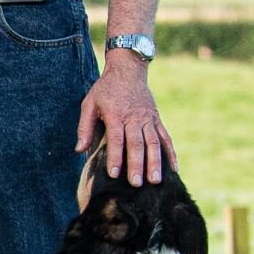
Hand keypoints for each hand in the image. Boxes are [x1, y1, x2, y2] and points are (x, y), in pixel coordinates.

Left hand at [75, 54, 176, 182]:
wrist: (127, 70)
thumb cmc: (105, 89)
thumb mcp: (89, 104)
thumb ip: (85, 127)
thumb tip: (79, 150)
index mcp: (116, 115)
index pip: (116, 139)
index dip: (115, 157)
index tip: (114, 174)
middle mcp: (134, 118)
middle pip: (136, 144)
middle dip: (136, 164)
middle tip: (136, 183)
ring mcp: (148, 119)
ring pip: (153, 143)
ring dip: (155, 162)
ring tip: (155, 181)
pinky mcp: (157, 120)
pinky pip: (166, 138)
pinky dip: (171, 153)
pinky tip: (174, 169)